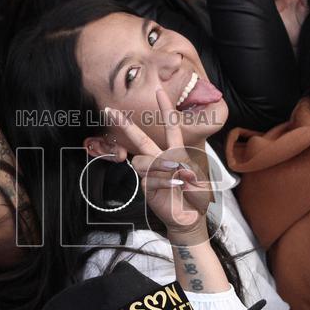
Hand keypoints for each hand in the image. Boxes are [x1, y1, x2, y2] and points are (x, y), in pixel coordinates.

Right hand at [107, 90, 208, 236]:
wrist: (190, 217)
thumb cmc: (194, 196)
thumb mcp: (198, 179)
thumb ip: (187, 168)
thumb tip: (174, 163)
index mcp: (175, 152)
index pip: (170, 127)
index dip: (165, 109)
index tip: (159, 92)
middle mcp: (160, 159)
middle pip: (141, 139)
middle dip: (126, 125)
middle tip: (111, 111)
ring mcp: (152, 173)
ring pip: (144, 160)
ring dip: (160, 164)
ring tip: (177, 172)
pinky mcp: (147, 187)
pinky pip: (150, 178)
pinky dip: (163, 180)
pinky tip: (175, 184)